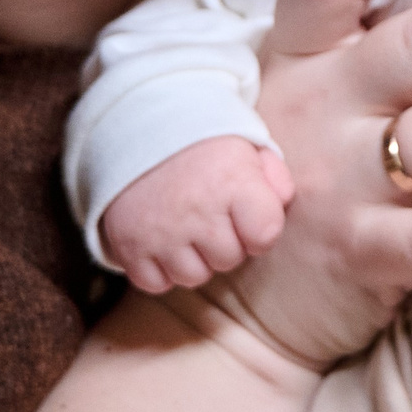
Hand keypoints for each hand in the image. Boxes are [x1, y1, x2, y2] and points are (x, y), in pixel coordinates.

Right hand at [99, 136, 295, 293]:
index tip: (247, 213)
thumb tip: (282, 208)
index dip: (260, 229)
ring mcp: (159, 232)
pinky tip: (163, 239)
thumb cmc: (205, 145)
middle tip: (212, 214)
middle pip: (229, 260)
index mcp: (231, 182)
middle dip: (226, 241)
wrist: (140, 128)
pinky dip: (160, 268)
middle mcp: (196, 211)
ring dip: (193, 258)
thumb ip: (277, 180)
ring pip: (193, 276)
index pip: (265, 236)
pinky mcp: (129, 246)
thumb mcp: (249, 148)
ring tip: (186, 226)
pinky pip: (156, 283)